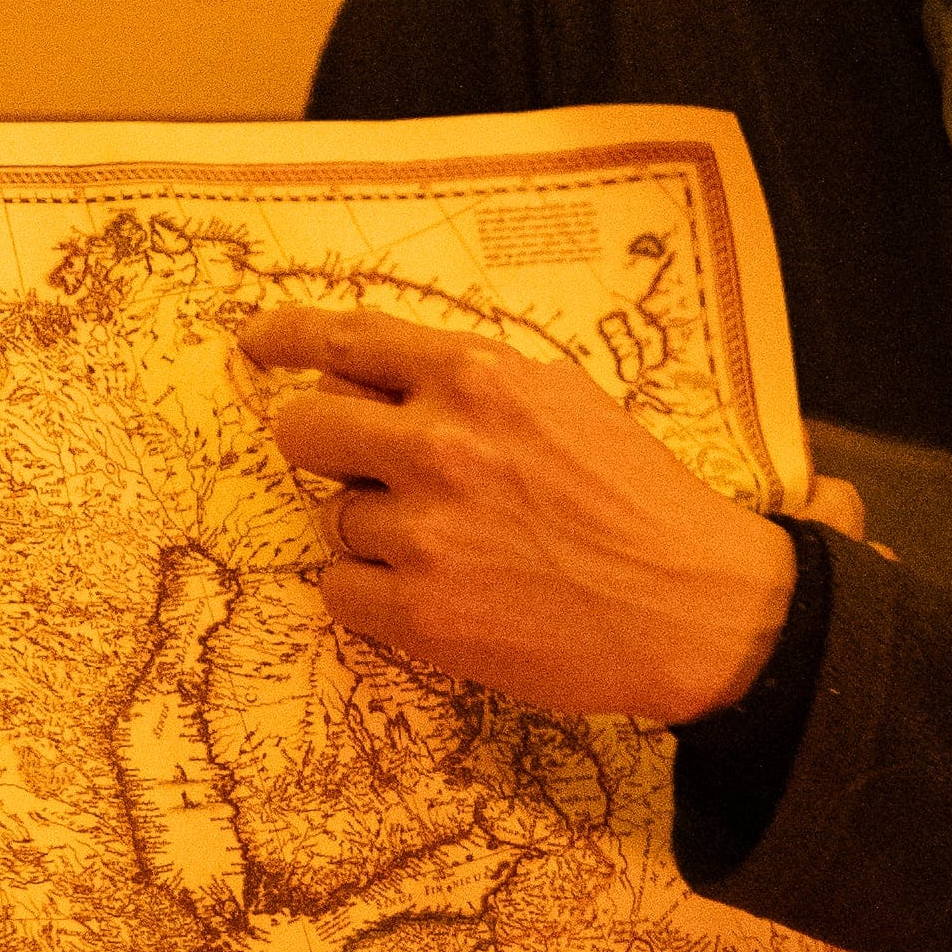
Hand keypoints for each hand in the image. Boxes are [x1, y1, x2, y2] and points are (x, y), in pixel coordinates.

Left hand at [238, 301, 861, 724]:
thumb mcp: (562, 399)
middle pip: (306, 428)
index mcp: (476, 377)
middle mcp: (439, 443)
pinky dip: (375, 594)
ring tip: (461, 547)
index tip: (256, 346)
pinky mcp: (419, 612)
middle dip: (322, 446)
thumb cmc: (636, 498)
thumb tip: (378, 380)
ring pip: (335, 518)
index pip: (345, 339)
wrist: (695, 604)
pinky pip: (340, 589)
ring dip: (378, 533)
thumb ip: (470, 383)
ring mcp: (423, 531)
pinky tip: (441, 593)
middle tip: (363, 471)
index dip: (286, 339)